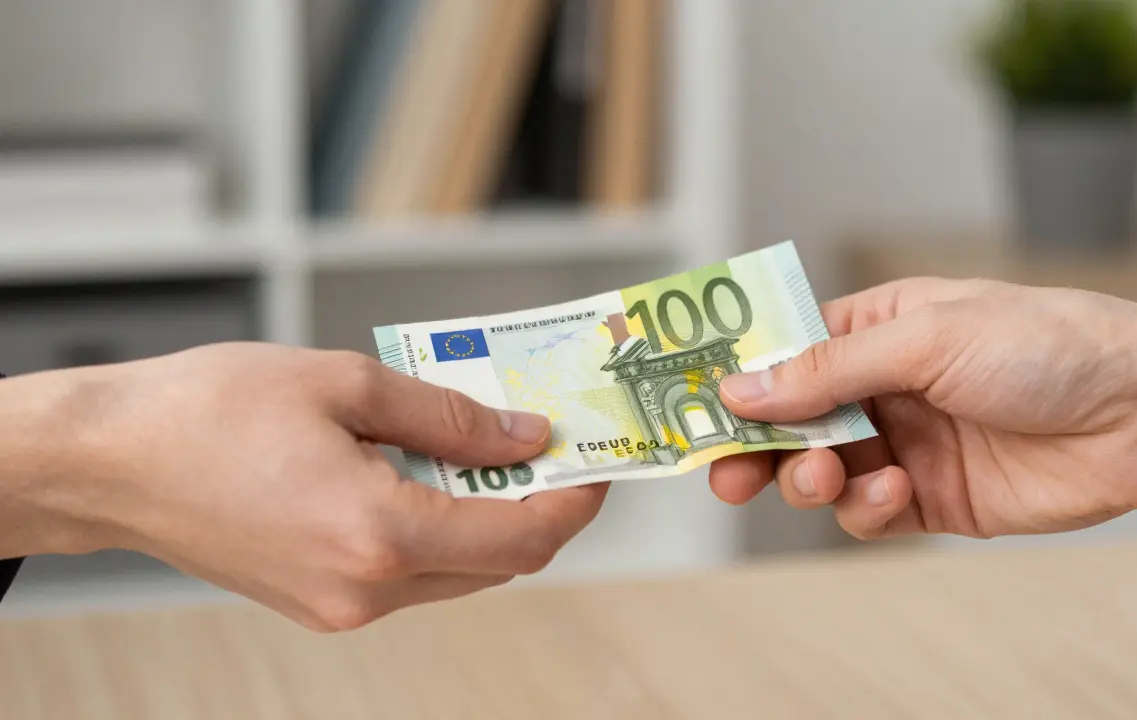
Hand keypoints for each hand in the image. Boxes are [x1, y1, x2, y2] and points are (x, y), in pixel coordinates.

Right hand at [10, 343, 604, 630]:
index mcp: (380, 534)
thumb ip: (451, 416)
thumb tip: (524, 436)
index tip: (600, 463)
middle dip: (537, 503)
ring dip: (487, 514)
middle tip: (550, 442)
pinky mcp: (320, 603)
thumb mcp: (346, 384)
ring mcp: (341, 607)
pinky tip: (428, 471)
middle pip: (498, 561)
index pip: (522, 538)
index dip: (575, 502)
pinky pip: (410, 573)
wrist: (110, 463)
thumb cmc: (208, 412)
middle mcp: (367, 589)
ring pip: (457, 571)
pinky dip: (439, 528)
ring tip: (487, 445)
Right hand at [708, 277, 1136, 539]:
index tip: (690, 403)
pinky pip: (866, 513)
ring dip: (808, 478)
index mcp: (878, 327)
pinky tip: (892, 492)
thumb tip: (742, 387)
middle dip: (754, 443)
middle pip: (789, 419)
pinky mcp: (929, 498)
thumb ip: (829, 369)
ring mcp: (904, 442)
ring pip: (817, 471)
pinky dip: (864, 509)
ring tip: (825, 475)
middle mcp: (883, 385)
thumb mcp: (928, 338)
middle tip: (725, 468)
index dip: (737, 378)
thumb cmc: (1047, 345)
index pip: (785, 351)